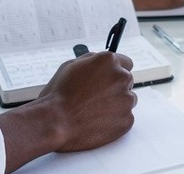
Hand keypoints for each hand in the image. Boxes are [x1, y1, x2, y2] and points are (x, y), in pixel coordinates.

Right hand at [0, 51, 135, 167]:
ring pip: (127, 100)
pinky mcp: (127, 120)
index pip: (126, 63)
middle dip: (115, 89)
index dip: (114, 72)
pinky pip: (125, 118)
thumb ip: (91, 60)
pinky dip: (115, 121)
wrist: (55, 123)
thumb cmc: (58, 95)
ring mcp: (126, 99)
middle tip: (96, 98)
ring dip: (116, 104)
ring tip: (94, 112)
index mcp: (109, 61)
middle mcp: (122, 77)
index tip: (109, 79)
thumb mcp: (70, 66)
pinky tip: (97, 122)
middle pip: (126, 82)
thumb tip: (98, 60)